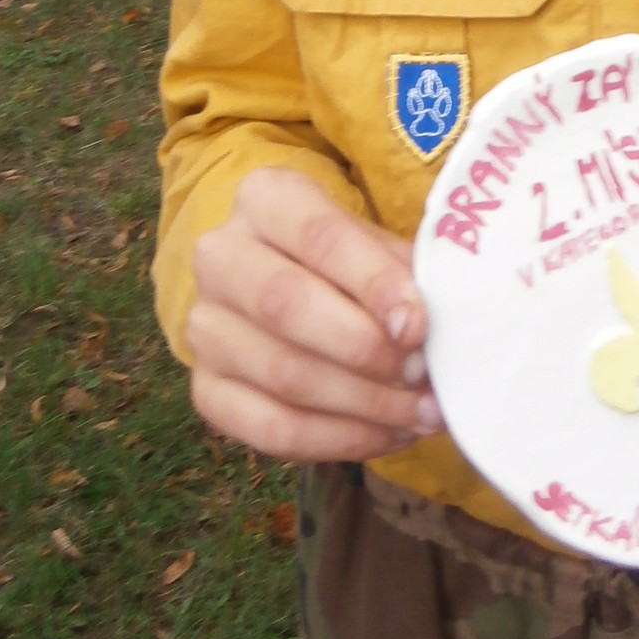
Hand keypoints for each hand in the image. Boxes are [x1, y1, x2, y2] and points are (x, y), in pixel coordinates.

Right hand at [187, 166, 443, 461]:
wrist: (285, 278)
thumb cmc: (346, 257)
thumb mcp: (373, 242)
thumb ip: (401, 272)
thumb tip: (432, 327)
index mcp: (265, 198)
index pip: (320, 237)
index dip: (373, 283)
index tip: (417, 325)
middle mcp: (220, 256)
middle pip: (287, 306)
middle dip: (365, 349)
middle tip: (422, 374)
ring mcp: (205, 327)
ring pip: (283, 375)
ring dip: (364, 405)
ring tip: (422, 413)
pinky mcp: (206, 389)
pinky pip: (270, 430)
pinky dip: (338, 440)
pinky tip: (388, 434)